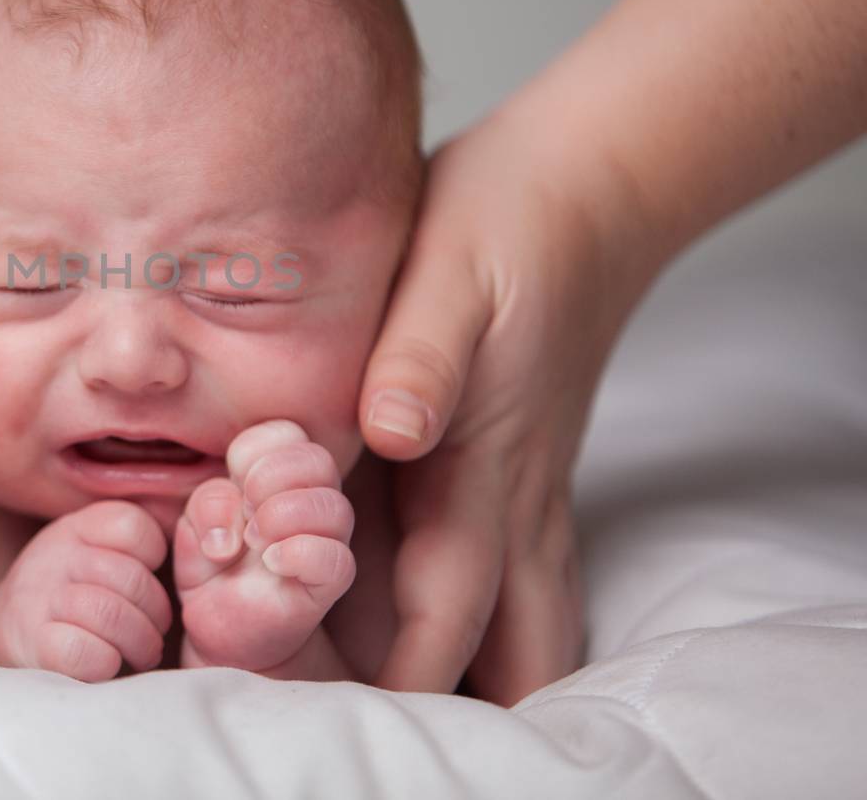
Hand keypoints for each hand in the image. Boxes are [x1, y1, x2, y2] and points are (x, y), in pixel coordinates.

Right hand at [0, 501, 171, 680]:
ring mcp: (39, 598)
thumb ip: (130, 542)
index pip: (134, 526)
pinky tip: (106, 664)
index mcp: (76, 527)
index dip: (153, 558)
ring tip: (141, 653)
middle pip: (131, 578)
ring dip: (139, 643)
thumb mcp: (90, 551)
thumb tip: (197, 541)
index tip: (146, 583)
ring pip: (112, 615)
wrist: (2, 634)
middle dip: (156, 614)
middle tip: (154, 632)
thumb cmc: (68, 595)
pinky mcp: (31, 642)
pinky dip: (107, 662)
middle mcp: (55, 555)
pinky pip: (85, 651)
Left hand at [174, 421, 355, 674]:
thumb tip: (236, 508)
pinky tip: (272, 563)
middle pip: (317, 459)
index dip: (254, 451)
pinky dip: (301, 553)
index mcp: (276, 476)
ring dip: (283, 515)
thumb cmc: (212, 566)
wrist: (220, 630)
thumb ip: (208, 504)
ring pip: (334, 507)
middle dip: (272, 475)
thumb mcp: (195, 526)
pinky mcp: (327, 586)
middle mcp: (308, 503)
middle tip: (246, 508)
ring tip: (254, 540)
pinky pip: (336, 559)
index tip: (233, 481)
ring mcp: (323, 543)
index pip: (284, 433)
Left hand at [358, 101, 658, 703]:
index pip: (443, 618)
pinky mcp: (523, 467)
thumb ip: (419, 360)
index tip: (325, 713)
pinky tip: (430, 619)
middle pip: (506, 652)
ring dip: (478, 672)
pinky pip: (521, 576)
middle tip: (359, 723)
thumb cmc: (502, 227)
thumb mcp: (447, 278)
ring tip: (406, 708)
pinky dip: (486, 621)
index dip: (393, 678)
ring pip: (530, 624)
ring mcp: (529, 490)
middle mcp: (513, 501)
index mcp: (482, 471)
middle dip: (444, 699)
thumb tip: (391, 435)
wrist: (584, 187)